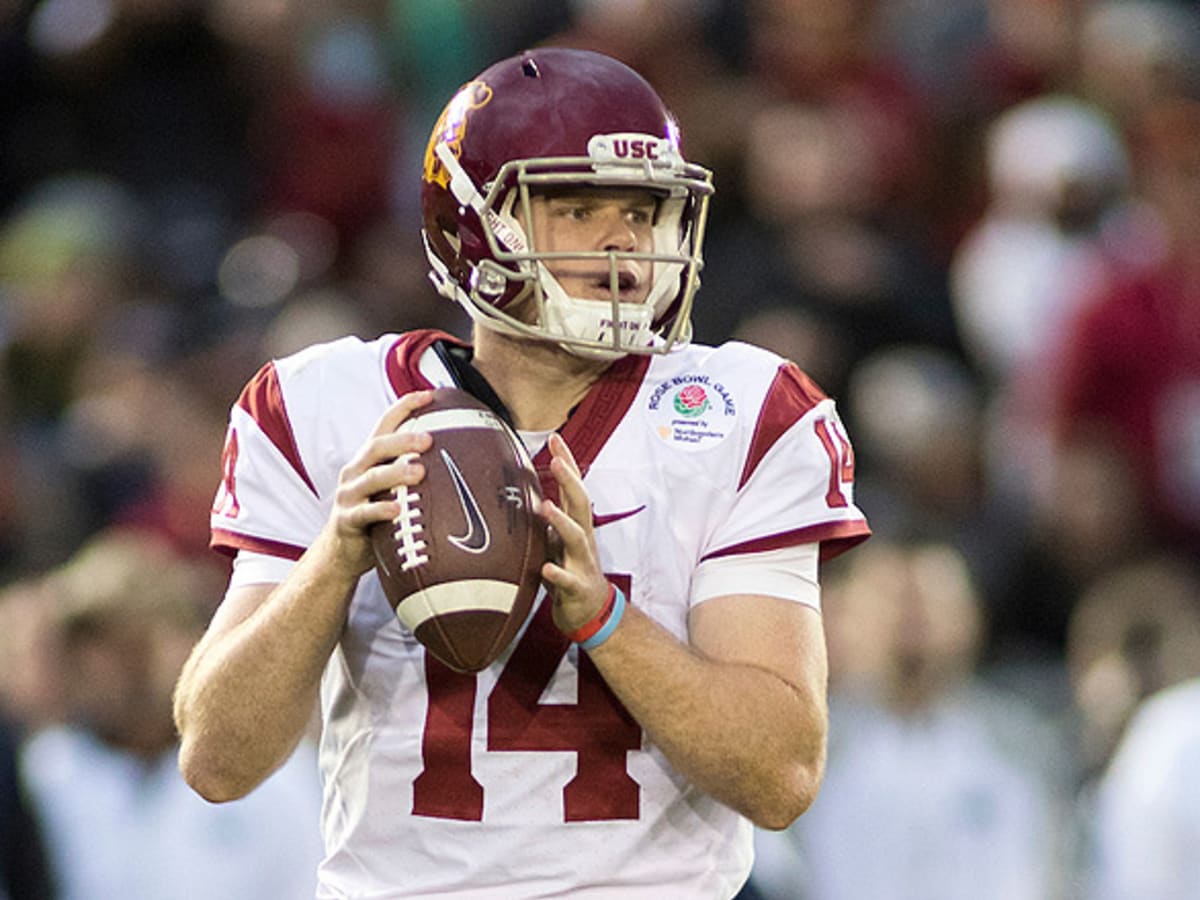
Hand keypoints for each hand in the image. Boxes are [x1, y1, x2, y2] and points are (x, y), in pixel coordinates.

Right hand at [320, 390, 434, 578]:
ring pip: (371, 478)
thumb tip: (463, 464)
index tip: (430, 395)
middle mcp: (355, 471)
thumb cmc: (377, 517)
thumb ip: (413, 473)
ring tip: (419, 472)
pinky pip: (364, 513)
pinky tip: (398, 510)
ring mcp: (348, 495)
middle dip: (402, 439)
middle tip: (429, 439)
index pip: (384, 424)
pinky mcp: (346, 520)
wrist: (342, 553)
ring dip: (395, 473)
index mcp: (368, 459)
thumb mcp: (392, 489)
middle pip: (377, 447)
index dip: (404, 407)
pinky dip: (381, 510)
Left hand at [540, 433, 610, 633]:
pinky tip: (546, 569)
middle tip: (556, 460)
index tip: (556, 438)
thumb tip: (528, 490)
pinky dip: (557, 574)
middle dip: (570, 481)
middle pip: (580, 504)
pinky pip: (567, 580)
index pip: (573, 488)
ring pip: (576, 538)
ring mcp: (582, 563)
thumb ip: (549, 517)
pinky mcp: (577, 588)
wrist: (590, 611)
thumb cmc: (570, 570)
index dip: (567, 463)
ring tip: (545, 507)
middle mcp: (582, 539)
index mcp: (576, 525)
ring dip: (561, 522)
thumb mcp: (558, 539)